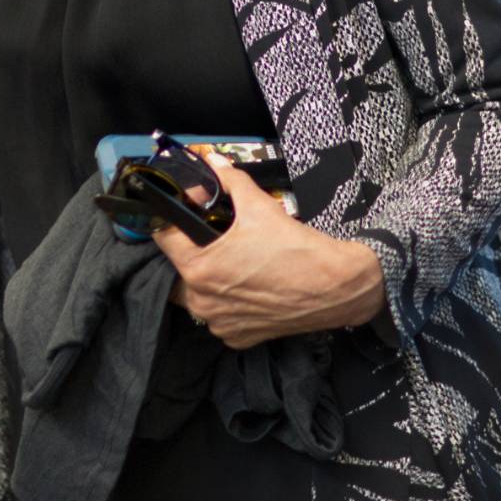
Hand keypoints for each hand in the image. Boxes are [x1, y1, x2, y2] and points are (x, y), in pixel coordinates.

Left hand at [153, 155, 386, 348]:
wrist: (335, 287)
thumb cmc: (295, 248)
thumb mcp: (259, 205)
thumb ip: (230, 181)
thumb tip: (214, 163)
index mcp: (198, 269)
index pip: (164, 237)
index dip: (174, 217)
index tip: (190, 210)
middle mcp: (202, 302)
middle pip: (179, 267)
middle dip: (192, 249)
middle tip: (213, 236)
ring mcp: (219, 323)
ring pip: (198, 294)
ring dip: (208, 277)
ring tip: (232, 260)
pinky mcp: (237, 337)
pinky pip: (220, 315)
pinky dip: (228, 301)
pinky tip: (247, 286)